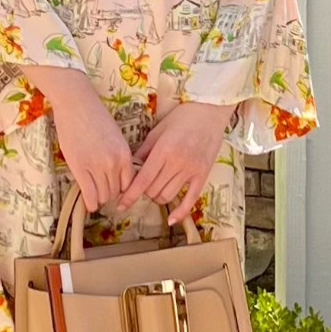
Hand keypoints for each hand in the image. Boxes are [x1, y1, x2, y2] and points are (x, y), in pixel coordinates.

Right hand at [23, 65, 134, 212]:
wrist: (76, 104)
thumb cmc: (94, 117)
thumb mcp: (115, 137)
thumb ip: (119, 156)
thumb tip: (117, 175)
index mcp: (125, 154)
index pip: (130, 184)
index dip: (122, 189)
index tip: (115, 190)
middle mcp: (114, 163)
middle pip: (116, 192)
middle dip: (109, 194)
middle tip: (101, 192)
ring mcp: (97, 166)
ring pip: (103, 195)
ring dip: (99, 198)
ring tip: (93, 194)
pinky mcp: (80, 168)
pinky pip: (90, 195)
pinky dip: (90, 203)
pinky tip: (88, 204)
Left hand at [117, 100, 233, 223]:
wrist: (210, 111)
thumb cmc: (182, 117)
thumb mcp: (157, 131)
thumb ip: (143, 151)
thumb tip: (130, 168)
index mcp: (163, 151)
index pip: (142, 181)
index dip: (129, 196)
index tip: (120, 205)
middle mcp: (177, 163)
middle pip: (153, 191)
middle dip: (143, 192)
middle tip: (143, 184)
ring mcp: (191, 170)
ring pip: (168, 196)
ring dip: (158, 197)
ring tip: (156, 188)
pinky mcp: (203, 175)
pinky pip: (191, 200)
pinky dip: (180, 212)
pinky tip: (171, 220)